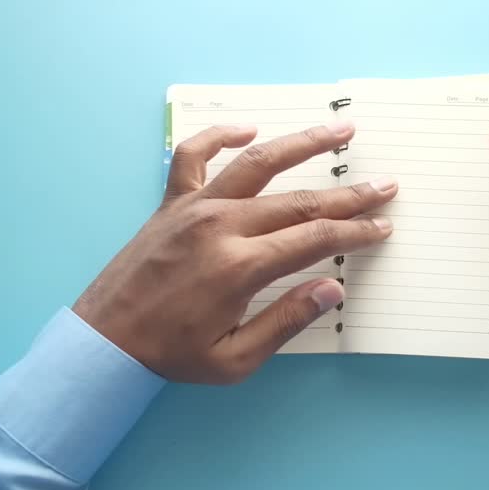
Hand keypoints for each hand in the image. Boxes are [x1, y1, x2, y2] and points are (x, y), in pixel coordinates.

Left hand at [74, 122, 397, 382]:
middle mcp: (221, 226)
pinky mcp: (170, 204)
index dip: (355, 231)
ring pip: (258, 163)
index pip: (315, 239)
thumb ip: (286, 321)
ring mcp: (194, 208)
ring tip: (341, 131)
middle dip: (348, 195)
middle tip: (384, 185)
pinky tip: (248, 130)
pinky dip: (221, 136)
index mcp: (241, 267)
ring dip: (304, 144)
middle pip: (299, 201)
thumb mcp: (235, 359)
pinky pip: (194, 157)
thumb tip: (333, 287)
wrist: (104, 340)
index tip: (383, 226)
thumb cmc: (171, 356)